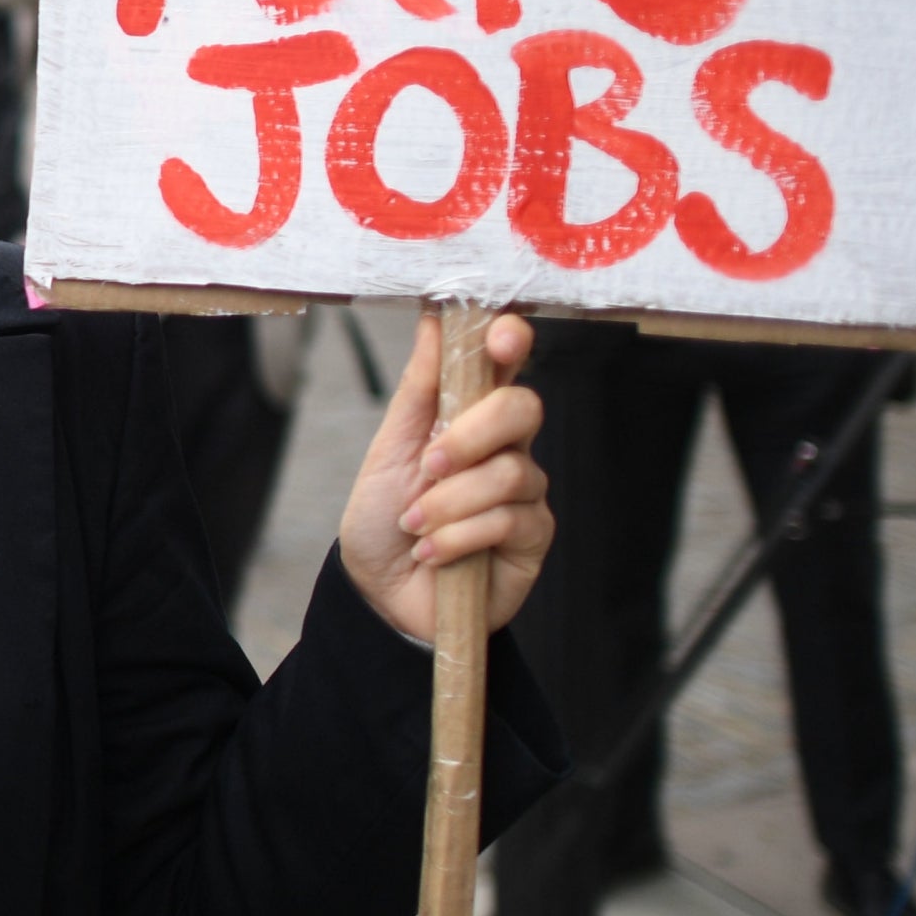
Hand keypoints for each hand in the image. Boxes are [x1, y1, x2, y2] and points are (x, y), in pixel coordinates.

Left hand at [338, 312, 550, 642]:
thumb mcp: (389, 450)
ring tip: (416, 525)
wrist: (382, 595)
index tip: (500, 337)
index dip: (511, 342)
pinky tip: (434, 552)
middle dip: (472, 435)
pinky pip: (510, 520)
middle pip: (523, 409)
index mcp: (469, 416)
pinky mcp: (533, 537)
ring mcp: (525, 492)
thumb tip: (433, 320)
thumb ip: (418, 390)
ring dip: (451, 502)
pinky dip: (460, 536)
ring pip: (511, 472)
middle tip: (429, 465)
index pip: (505, 366)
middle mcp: (506, 447)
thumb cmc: (384, 519)